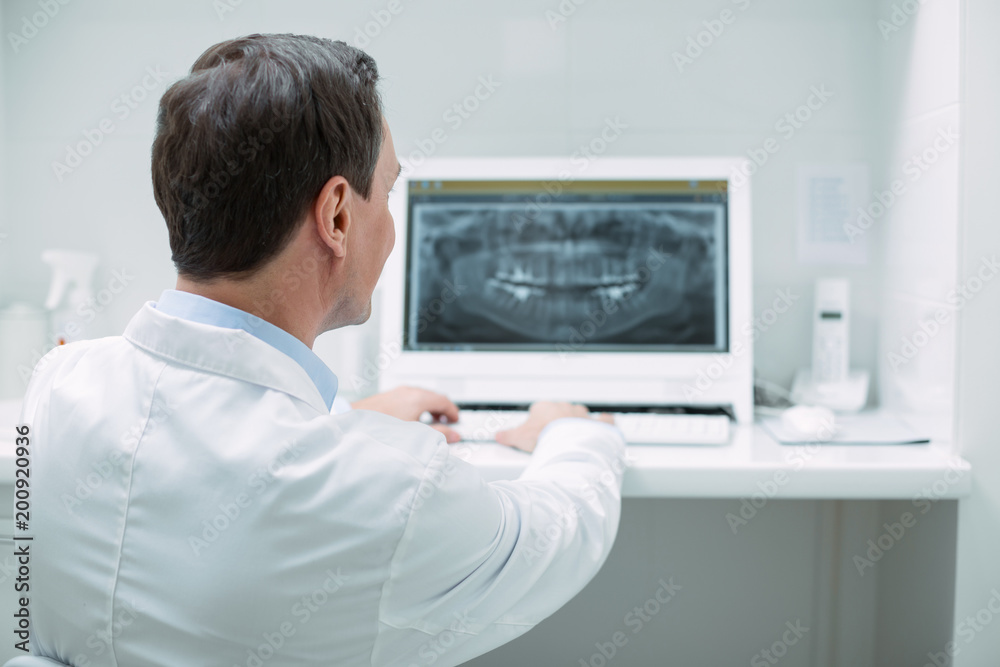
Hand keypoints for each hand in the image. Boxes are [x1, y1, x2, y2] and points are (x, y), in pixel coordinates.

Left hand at [352, 386, 460, 442]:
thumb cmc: (383, 428)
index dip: (453, 411)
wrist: (354, 424)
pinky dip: (416, 409)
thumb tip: (454, 436)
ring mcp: (396, 393)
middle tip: (446, 423)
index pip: (444, 400)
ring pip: (419, 398)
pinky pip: (408, 400)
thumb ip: (439, 435)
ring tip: (429, 425)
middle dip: (441, 410)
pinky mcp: (386, 398)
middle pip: (432, 397)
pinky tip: (411, 423)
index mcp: (418, 397)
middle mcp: (408, 392)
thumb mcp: (417, 435)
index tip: (456, 421)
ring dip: (428, 410)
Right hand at [495, 401, 613, 452]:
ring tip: (574, 437)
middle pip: (559, 413)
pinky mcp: (597, 425)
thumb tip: (497, 436)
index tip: (535, 434)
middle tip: (552, 439)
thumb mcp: (518, 437)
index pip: (539, 411)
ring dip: (578, 424)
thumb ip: (507, 436)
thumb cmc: (542, 437)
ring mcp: (582, 415)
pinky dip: (604, 423)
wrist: (566, 443)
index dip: (536, 424)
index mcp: (545, 408)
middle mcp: (564, 408)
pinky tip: (604, 424)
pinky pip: (604, 420)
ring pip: (579, 415)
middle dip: (557, 424)